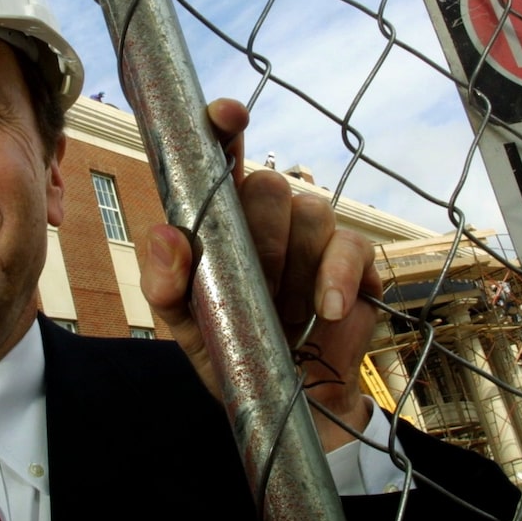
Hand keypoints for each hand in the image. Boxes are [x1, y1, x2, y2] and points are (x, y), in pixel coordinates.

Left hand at [139, 98, 381, 450]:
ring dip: (294, 267)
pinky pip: (352, 247)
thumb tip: (166, 235)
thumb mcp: (186, 325)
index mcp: (222, 220)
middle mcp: (269, 218)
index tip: (231, 115)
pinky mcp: (356, 263)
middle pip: (270, 186)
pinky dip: (337, 279)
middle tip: (253, 284)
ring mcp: (314, 238)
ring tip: (285, 311)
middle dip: (259, 236)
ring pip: (311, 211)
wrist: (287, 404)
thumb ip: (165, 284)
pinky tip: (326, 309)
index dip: (223, 128)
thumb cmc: (230, 349)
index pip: (221, 159)